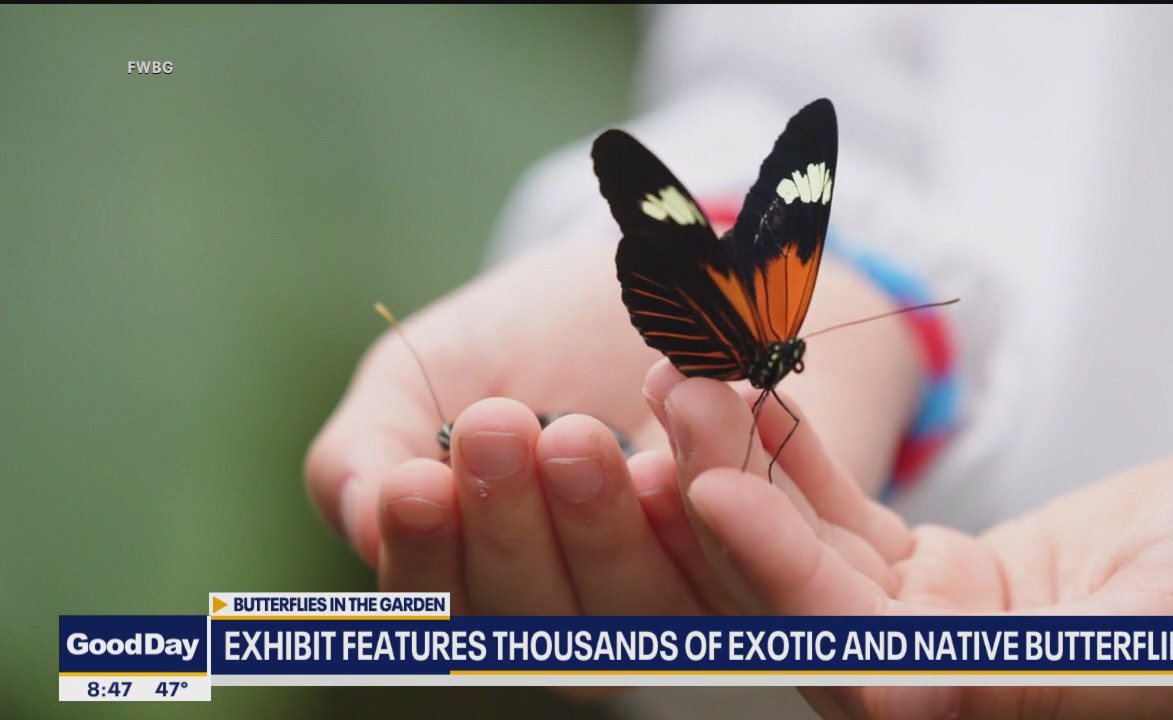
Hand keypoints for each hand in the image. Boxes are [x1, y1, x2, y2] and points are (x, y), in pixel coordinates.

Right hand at [305, 235, 922, 616]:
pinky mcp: (765, 572)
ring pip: (632, 612)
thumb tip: (362, 515)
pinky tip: (686, 417)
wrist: (671, 280)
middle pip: (533, 621)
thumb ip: (376, 439)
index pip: (442, 604)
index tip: (413, 483)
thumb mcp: (439, 370)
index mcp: (485, 576)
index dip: (426, 556)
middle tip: (497, 427)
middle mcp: (577, 615)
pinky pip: (740, 566)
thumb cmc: (540, 336)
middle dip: (510, 528)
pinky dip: (713, 493)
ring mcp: (674, 604)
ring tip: (579, 434)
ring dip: (602, 527)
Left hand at [653, 369, 1172, 718]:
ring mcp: (924, 630)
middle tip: (675, 391)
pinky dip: (799, 453)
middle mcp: (937, 686)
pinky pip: (844, 516)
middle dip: (730, 495)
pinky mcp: (929, 579)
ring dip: (744, 460)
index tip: (709, 487)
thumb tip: (908, 698)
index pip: (851, 660)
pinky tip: (754, 390)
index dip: (773, 576)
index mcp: (988, 711)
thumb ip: (1061, 668)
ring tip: (689, 371)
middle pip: (800, 598)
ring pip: (807, 548)